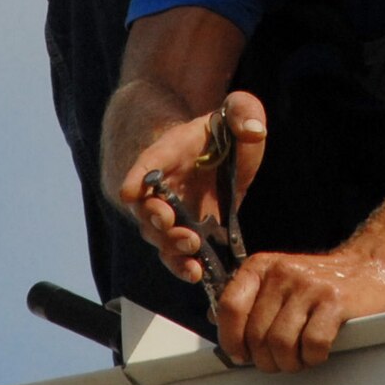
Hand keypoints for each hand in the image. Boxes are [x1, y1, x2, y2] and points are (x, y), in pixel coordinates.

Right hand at [112, 91, 267, 283]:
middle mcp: (163, 185)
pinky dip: (183, 265)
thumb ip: (245, 111)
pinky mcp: (187, 232)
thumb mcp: (239, 110)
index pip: (149, 162)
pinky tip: (197, 274)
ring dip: (171, 246)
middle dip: (156, 218)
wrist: (222, 151)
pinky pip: (176, 253)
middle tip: (172, 224)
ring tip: (192, 251)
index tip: (130, 191)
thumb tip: (254, 130)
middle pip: (146, 206)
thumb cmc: (225, 130)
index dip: (137, 176)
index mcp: (171, 151)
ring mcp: (171, 212)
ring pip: (158, 236)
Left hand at [215, 248, 384, 371]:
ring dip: (288, 362)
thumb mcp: (279, 281)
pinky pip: (312, 344)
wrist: (368, 267)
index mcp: (263, 266)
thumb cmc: (319, 283)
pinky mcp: (335, 301)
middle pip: (256, 334)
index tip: (240, 353)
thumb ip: (251, 301)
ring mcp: (310, 286)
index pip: (230, 307)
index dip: (231, 338)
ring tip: (297, 358)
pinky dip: (313, 357)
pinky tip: (317, 350)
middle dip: (265, 359)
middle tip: (277, 360)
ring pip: (281, 344)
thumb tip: (223, 332)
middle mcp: (284, 272)